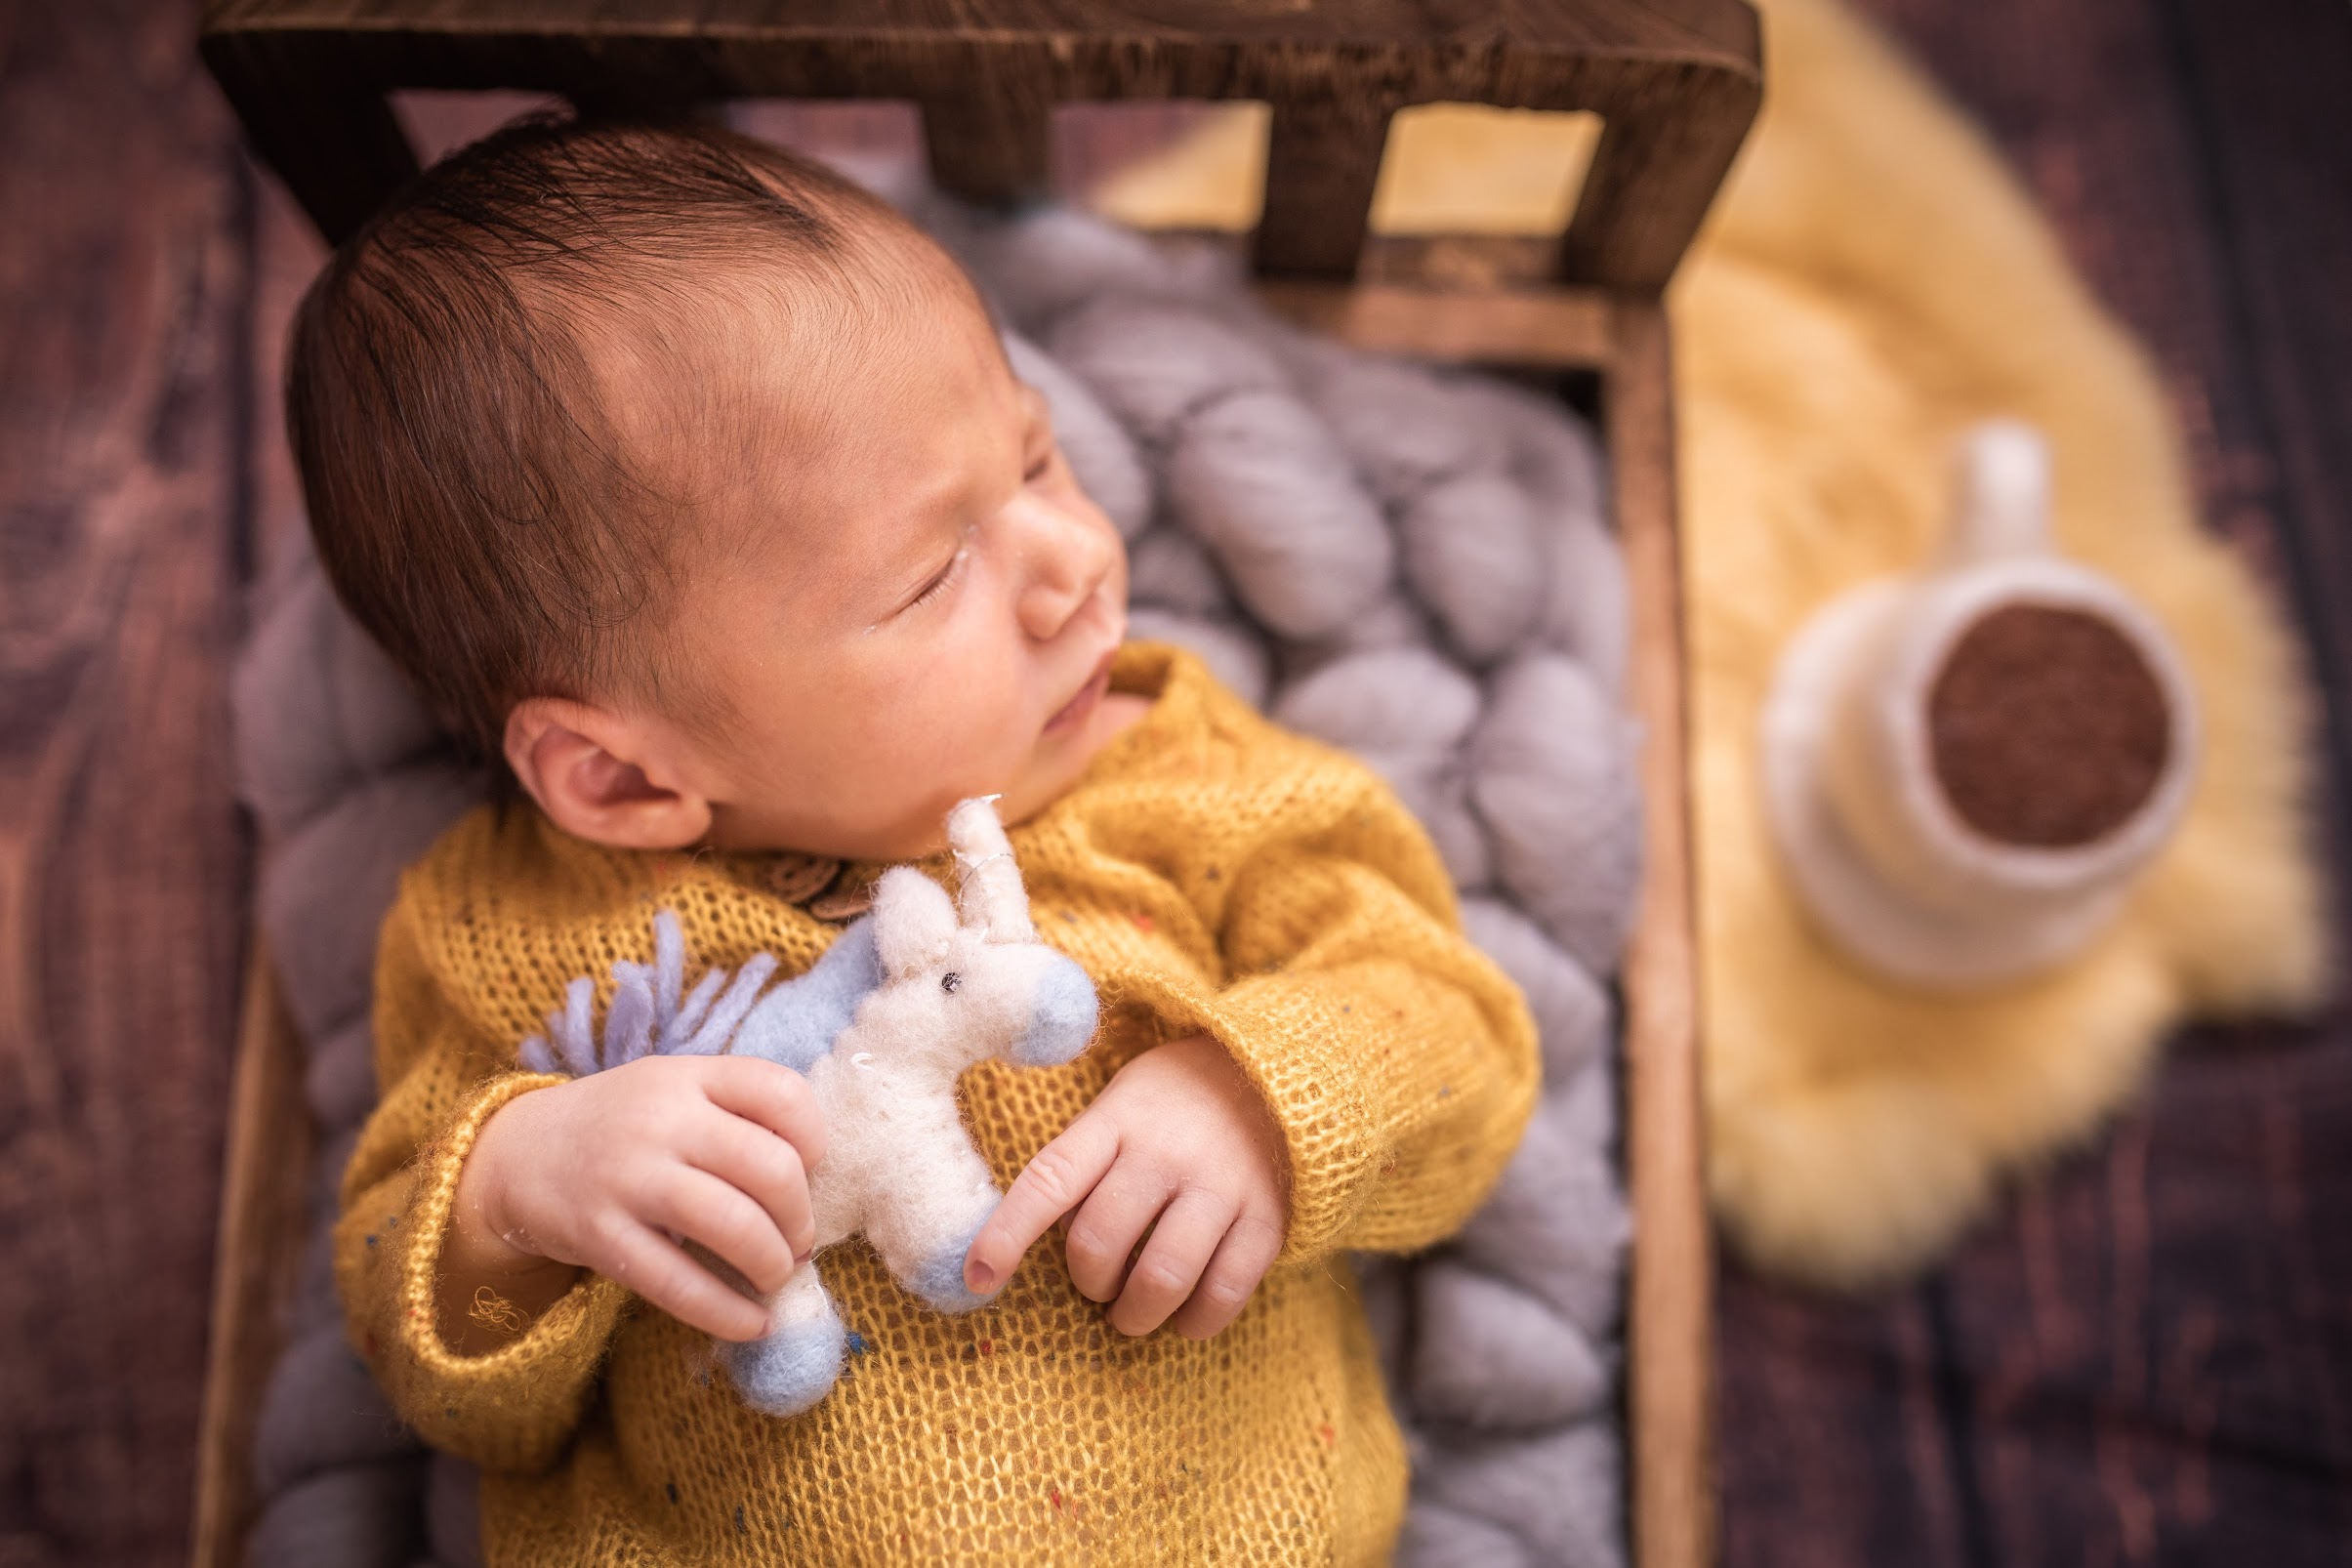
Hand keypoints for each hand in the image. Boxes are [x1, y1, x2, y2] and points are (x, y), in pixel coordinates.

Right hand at [444, 1054, 825, 1346]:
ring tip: (775, 1276)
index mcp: (688, 1075)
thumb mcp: (674, 1091)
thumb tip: (816, 1177)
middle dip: (800, 1217)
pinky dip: (727, 1312)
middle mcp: (661, 1119)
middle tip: (798, 1241)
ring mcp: (628, 1177)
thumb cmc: (623, 1126)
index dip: (814, 1137)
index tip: (811, 1169)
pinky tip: (751, 1325)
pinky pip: (679, 1283)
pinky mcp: (602, 1236)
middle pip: (769, 1167)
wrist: (520, 1154)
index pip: (780, 1091)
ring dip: (772, 1263)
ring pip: (732, 1224)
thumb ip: (736, 1113)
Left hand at [963, 1033, 1287, 1338]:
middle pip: (1100, 1241)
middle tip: (1098, 1284)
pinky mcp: (1267, 1216)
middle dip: (1088, 1282)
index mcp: (1116, 1120)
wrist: (1278, 1070)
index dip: (1007, 1234)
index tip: (978, 1278)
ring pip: (1161, 1277)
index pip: (1049, 1180)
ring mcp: (1220, 1185)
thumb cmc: (1176, 1101)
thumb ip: (1084, 1161)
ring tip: (1133, 1311)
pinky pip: (1224, 1291)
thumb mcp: (1121, 1103)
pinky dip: (1196, 1321)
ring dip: (1135, 1313)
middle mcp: (1165, 1152)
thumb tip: (1030, 1241)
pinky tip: (1186, 1317)